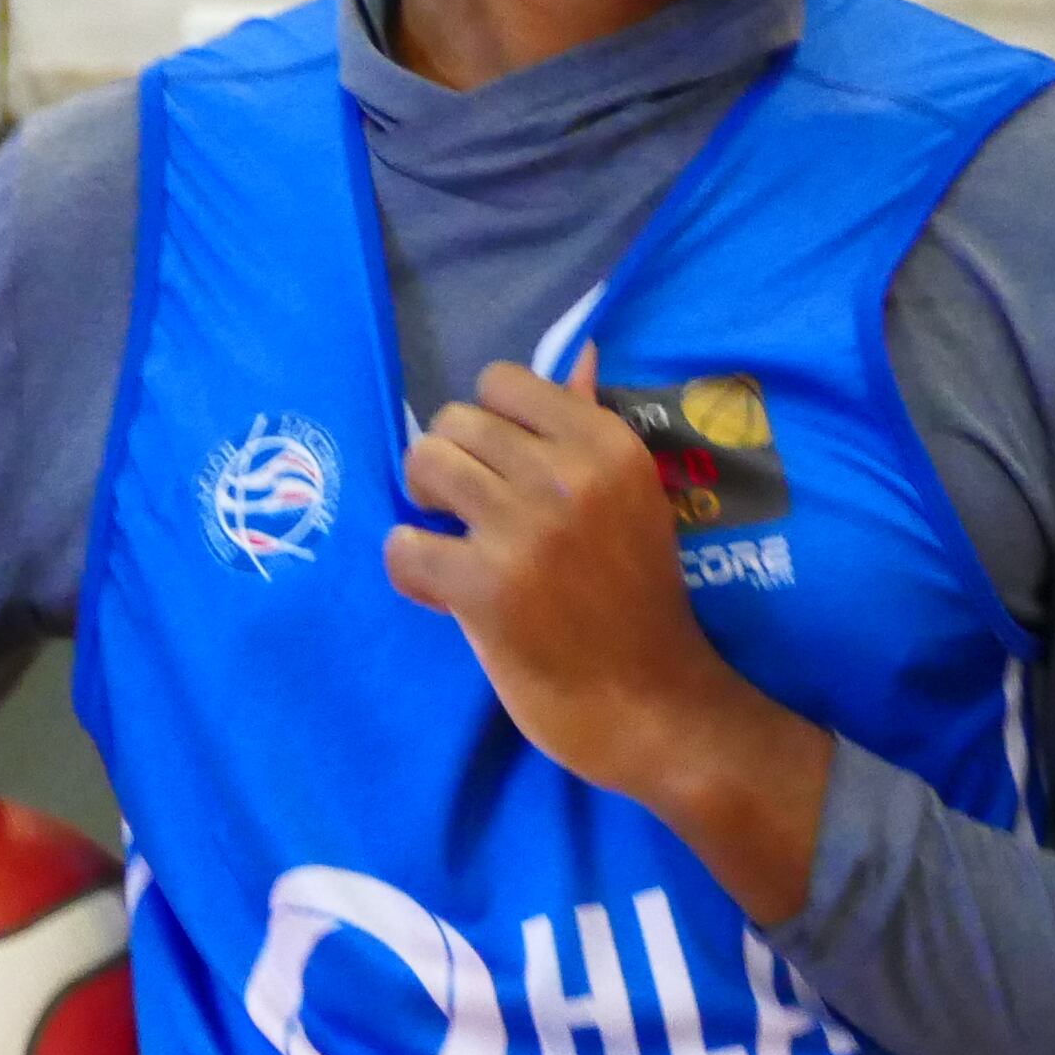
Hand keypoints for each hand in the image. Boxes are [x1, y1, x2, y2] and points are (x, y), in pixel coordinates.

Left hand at [387, 354, 831, 919]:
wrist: (651, 702)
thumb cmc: (636, 597)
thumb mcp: (631, 499)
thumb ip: (591, 425)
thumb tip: (580, 353)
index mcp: (609, 445)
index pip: (503, 381)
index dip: (487, 422)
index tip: (501, 465)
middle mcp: (568, 474)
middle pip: (455, 422)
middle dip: (451, 464)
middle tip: (469, 511)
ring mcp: (525, 530)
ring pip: (424, 467)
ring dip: (426, 508)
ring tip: (452, 540)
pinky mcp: (485, 587)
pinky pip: (403, 547)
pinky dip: (409, 567)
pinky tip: (440, 585)